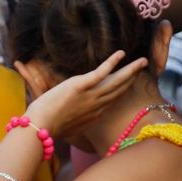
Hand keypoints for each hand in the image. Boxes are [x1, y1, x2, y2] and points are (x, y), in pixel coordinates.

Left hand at [18, 50, 148, 140]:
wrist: (40, 127)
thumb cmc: (46, 127)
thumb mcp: (66, 125)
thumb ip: (74, 119)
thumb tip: (73, 119)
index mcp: (93, 115)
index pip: (111, 100)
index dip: (121, 90)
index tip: (128, 82)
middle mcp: (96, 105)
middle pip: (119, 90)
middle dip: (131, 78)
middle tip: (141, 67)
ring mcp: (90, 96)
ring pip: (116, 81)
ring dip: (130, 69)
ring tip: (142, 60)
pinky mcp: (81, 86)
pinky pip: (102, 72)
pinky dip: (112, 62)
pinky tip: (121, 53)